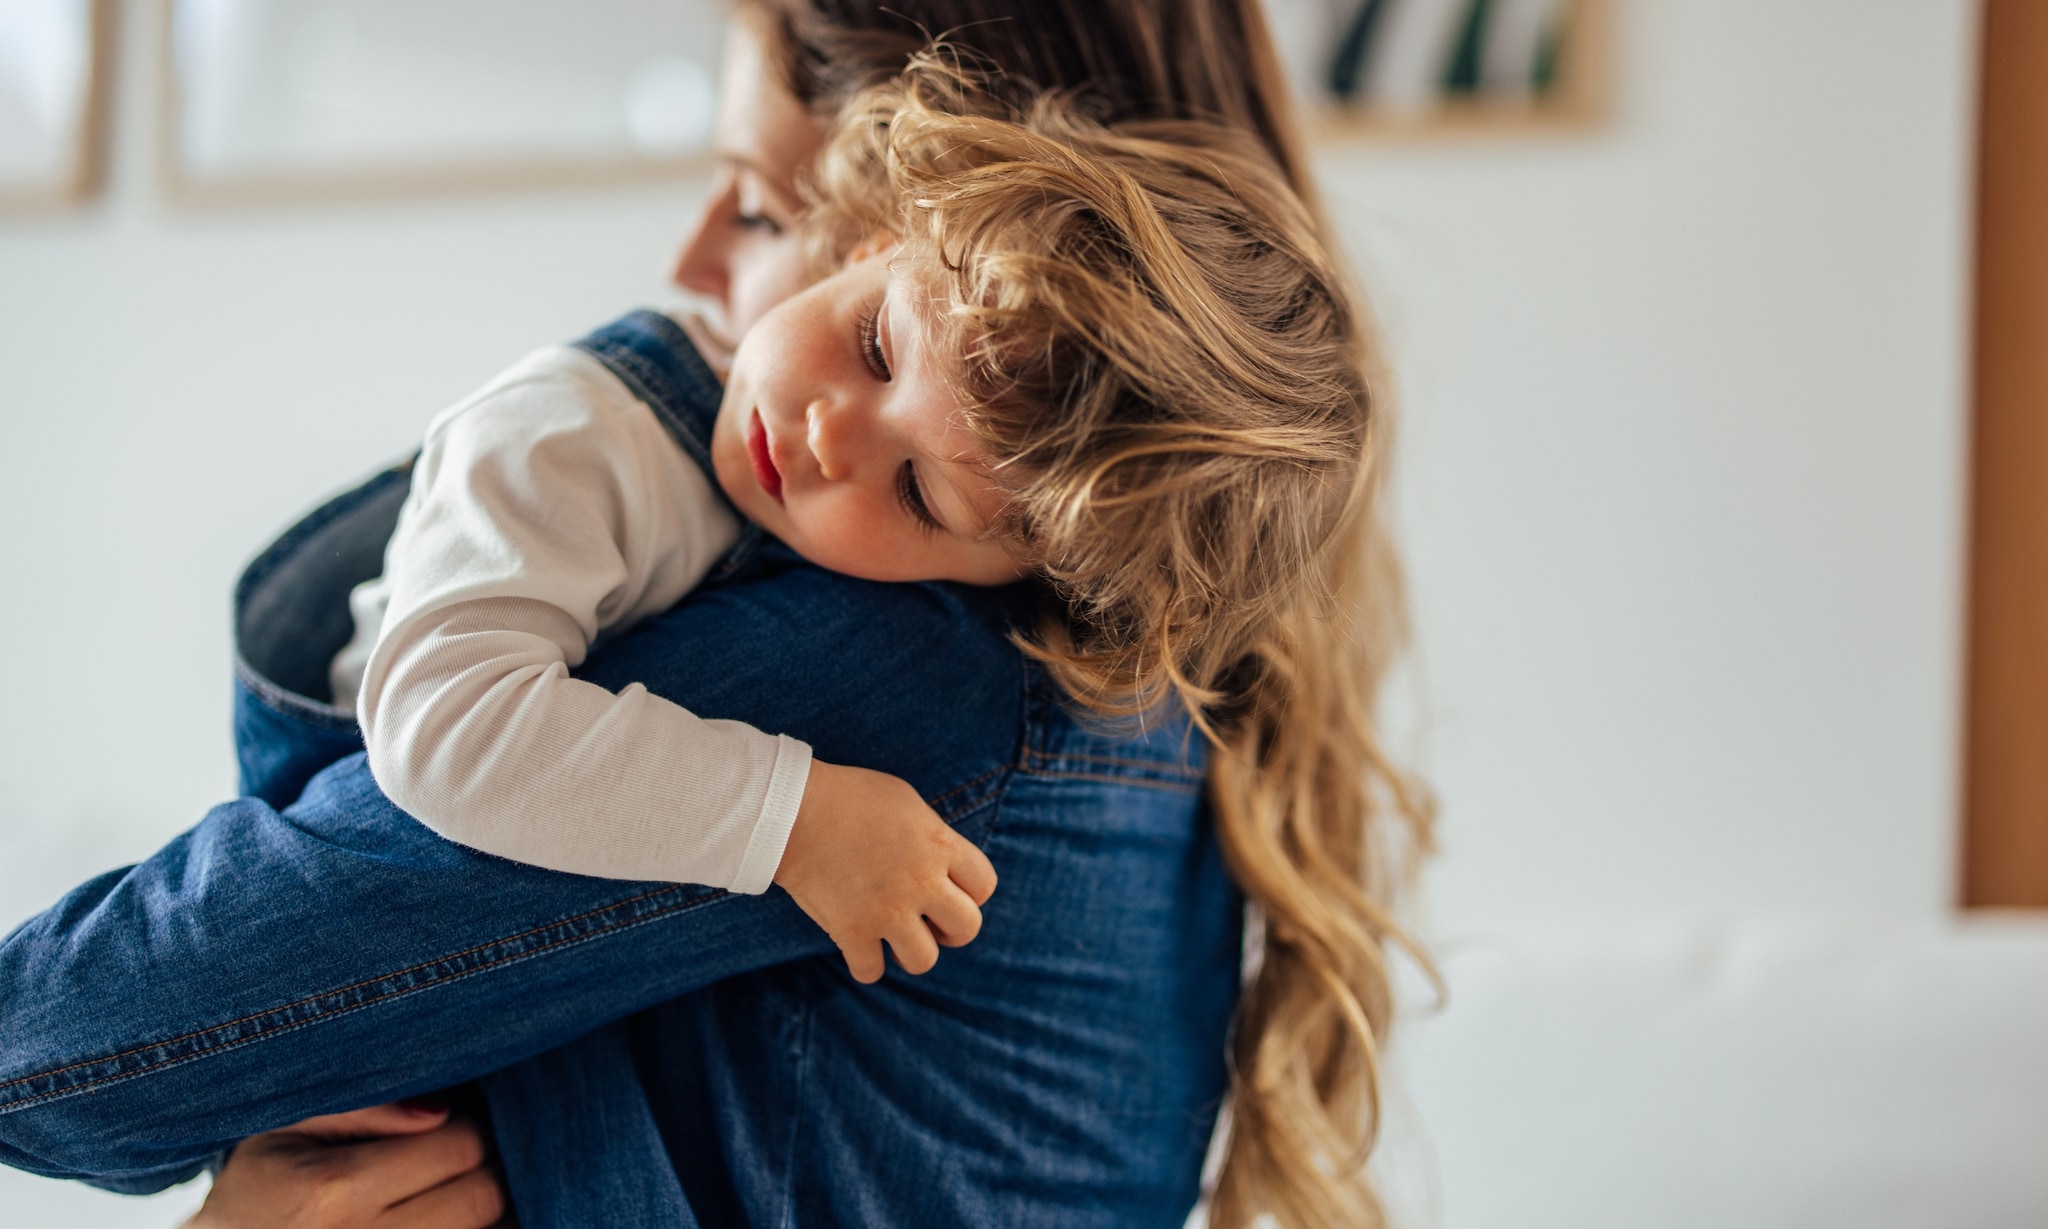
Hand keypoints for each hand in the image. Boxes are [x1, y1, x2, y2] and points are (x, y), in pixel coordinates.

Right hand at [181, 1102, 505, 1228]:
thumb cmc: (261, 1186)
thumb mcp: (289, 1128)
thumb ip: (367, 1109)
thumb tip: (443, 1111)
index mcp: (336, 1190)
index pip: (460, 1147)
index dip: (469, 1125)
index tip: (451, 1120)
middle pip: (484, 1196)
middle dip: (485, 1166)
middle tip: (458, 1154)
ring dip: (486, 1206)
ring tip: (453, 1187)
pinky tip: (449, 1214)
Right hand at [774, 760, 997, 983]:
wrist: (793, 810)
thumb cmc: (850, 796)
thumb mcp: (908, 802)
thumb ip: (933, 837)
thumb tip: (943, 863)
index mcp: (940, 846)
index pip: (985, 885)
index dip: (972, 893)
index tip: (949, 890)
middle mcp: (922, 882)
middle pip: (968, 928)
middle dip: (952, 929)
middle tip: (930, 922)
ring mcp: (888, 911)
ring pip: (924, 960)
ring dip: (912, 951)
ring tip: (896, 936)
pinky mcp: (852, 931)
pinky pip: (871, 971)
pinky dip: (866, 964)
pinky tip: (859, 946)